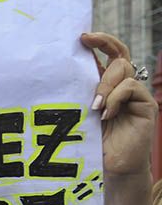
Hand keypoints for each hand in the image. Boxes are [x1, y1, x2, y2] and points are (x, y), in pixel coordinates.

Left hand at [82, 33, 158, 174]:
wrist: (110, 167)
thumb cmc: (91, 142)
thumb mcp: (79, 112)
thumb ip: (78, 93)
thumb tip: (57, 71)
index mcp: (107, 85)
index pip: (110, 54)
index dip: (101, 41)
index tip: (82, 36)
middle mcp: (123, 87)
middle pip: (119, 56)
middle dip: (103, 48)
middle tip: (83, 45)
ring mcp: (136, 95)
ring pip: (124, 70)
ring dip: (105, 83)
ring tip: (94, 105)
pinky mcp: (146, 106)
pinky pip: (131, 88)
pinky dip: (115, 98)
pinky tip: (105, 114)